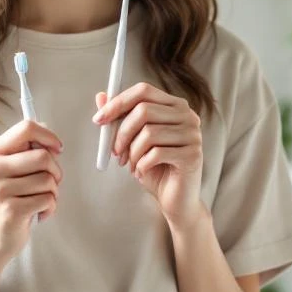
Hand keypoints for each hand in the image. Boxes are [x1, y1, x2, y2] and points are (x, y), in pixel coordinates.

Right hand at [0, 119, 63, 262]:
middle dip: (56, 171)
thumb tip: (50, 136)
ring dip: (53, 192)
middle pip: (43, 156)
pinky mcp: (11, 211)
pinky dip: (51, 207)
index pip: (26, 128)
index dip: (49, 136)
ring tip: (39, 200)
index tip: (57, 149)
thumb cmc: (10, 196)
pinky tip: (38, 213)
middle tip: (50, 182)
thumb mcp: (12, 168)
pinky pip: (48, 200)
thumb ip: (29, 149)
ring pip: (48, 180)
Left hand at [93, 82, 203, 227]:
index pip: (143, 91)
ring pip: (148, 133)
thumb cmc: (155, 168)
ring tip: (130, 165)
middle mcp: (188, 115)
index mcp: (174, 105)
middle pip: (144, 110)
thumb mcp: (133, 141)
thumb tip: (100, 96)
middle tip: (113, 151)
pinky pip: (156, 153)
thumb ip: (120, 118)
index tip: (98, 119)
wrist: (175, 200)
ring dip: (131, 153)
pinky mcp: (192, 155)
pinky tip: (141, 173)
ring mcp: (192, 134)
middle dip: (121, 132)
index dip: (118, 102)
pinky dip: (141, 165)